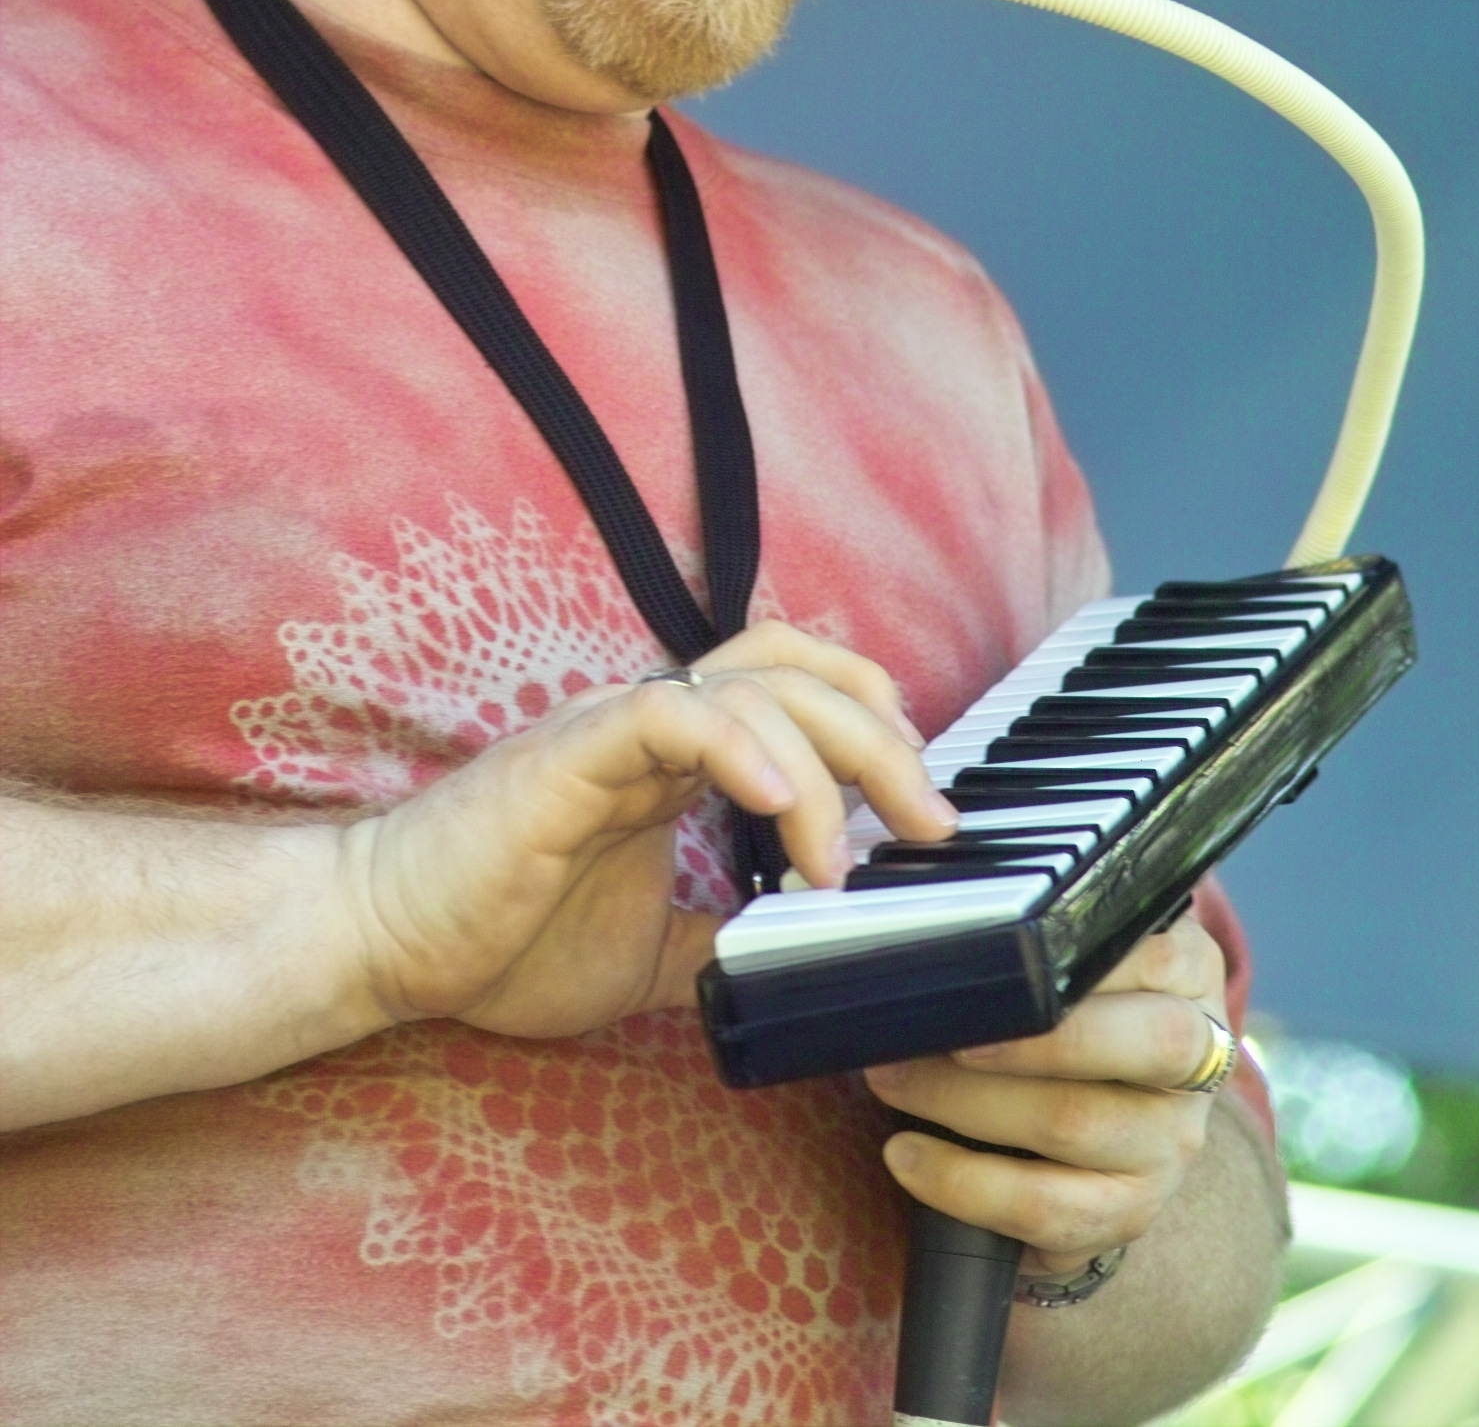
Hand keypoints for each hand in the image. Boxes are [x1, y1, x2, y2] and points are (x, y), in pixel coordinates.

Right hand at [334, 621, 955, 1040]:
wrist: (384, 943)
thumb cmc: (496, 938)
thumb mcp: (647, 957)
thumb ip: (720, 943)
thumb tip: (802, 970)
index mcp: (676, 760)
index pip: (795, 690)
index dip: (873, 727)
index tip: (919, 814)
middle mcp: (655, 725)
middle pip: (798, 673)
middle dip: (884, 740)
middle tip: (930, 824)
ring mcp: (614, 729)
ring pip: (752, 685)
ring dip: (826, 761)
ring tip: (845, 858)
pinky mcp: (571, 753)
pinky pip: (670, 714)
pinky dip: (741, 749)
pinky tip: (787, 812)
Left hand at [865, 913, 1230, 1273]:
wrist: (1086, 1123)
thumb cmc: (1056, 1011)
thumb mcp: (1065, 956)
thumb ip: (1024, 921)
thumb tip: (919, 897)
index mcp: (1185, 970)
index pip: (1151, 952)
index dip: (1072, 956)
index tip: (990, 954)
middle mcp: (1196, 1055)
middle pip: (1144, 1041)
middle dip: (1030, 1036)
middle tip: (939, 1027)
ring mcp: (1170, 1140)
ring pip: (1075, 1122)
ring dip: (964, 1102)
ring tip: (890, 1077)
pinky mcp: (1131, 1209)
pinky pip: (1048, 1208)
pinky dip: (966, 1185)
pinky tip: (908, 1155)